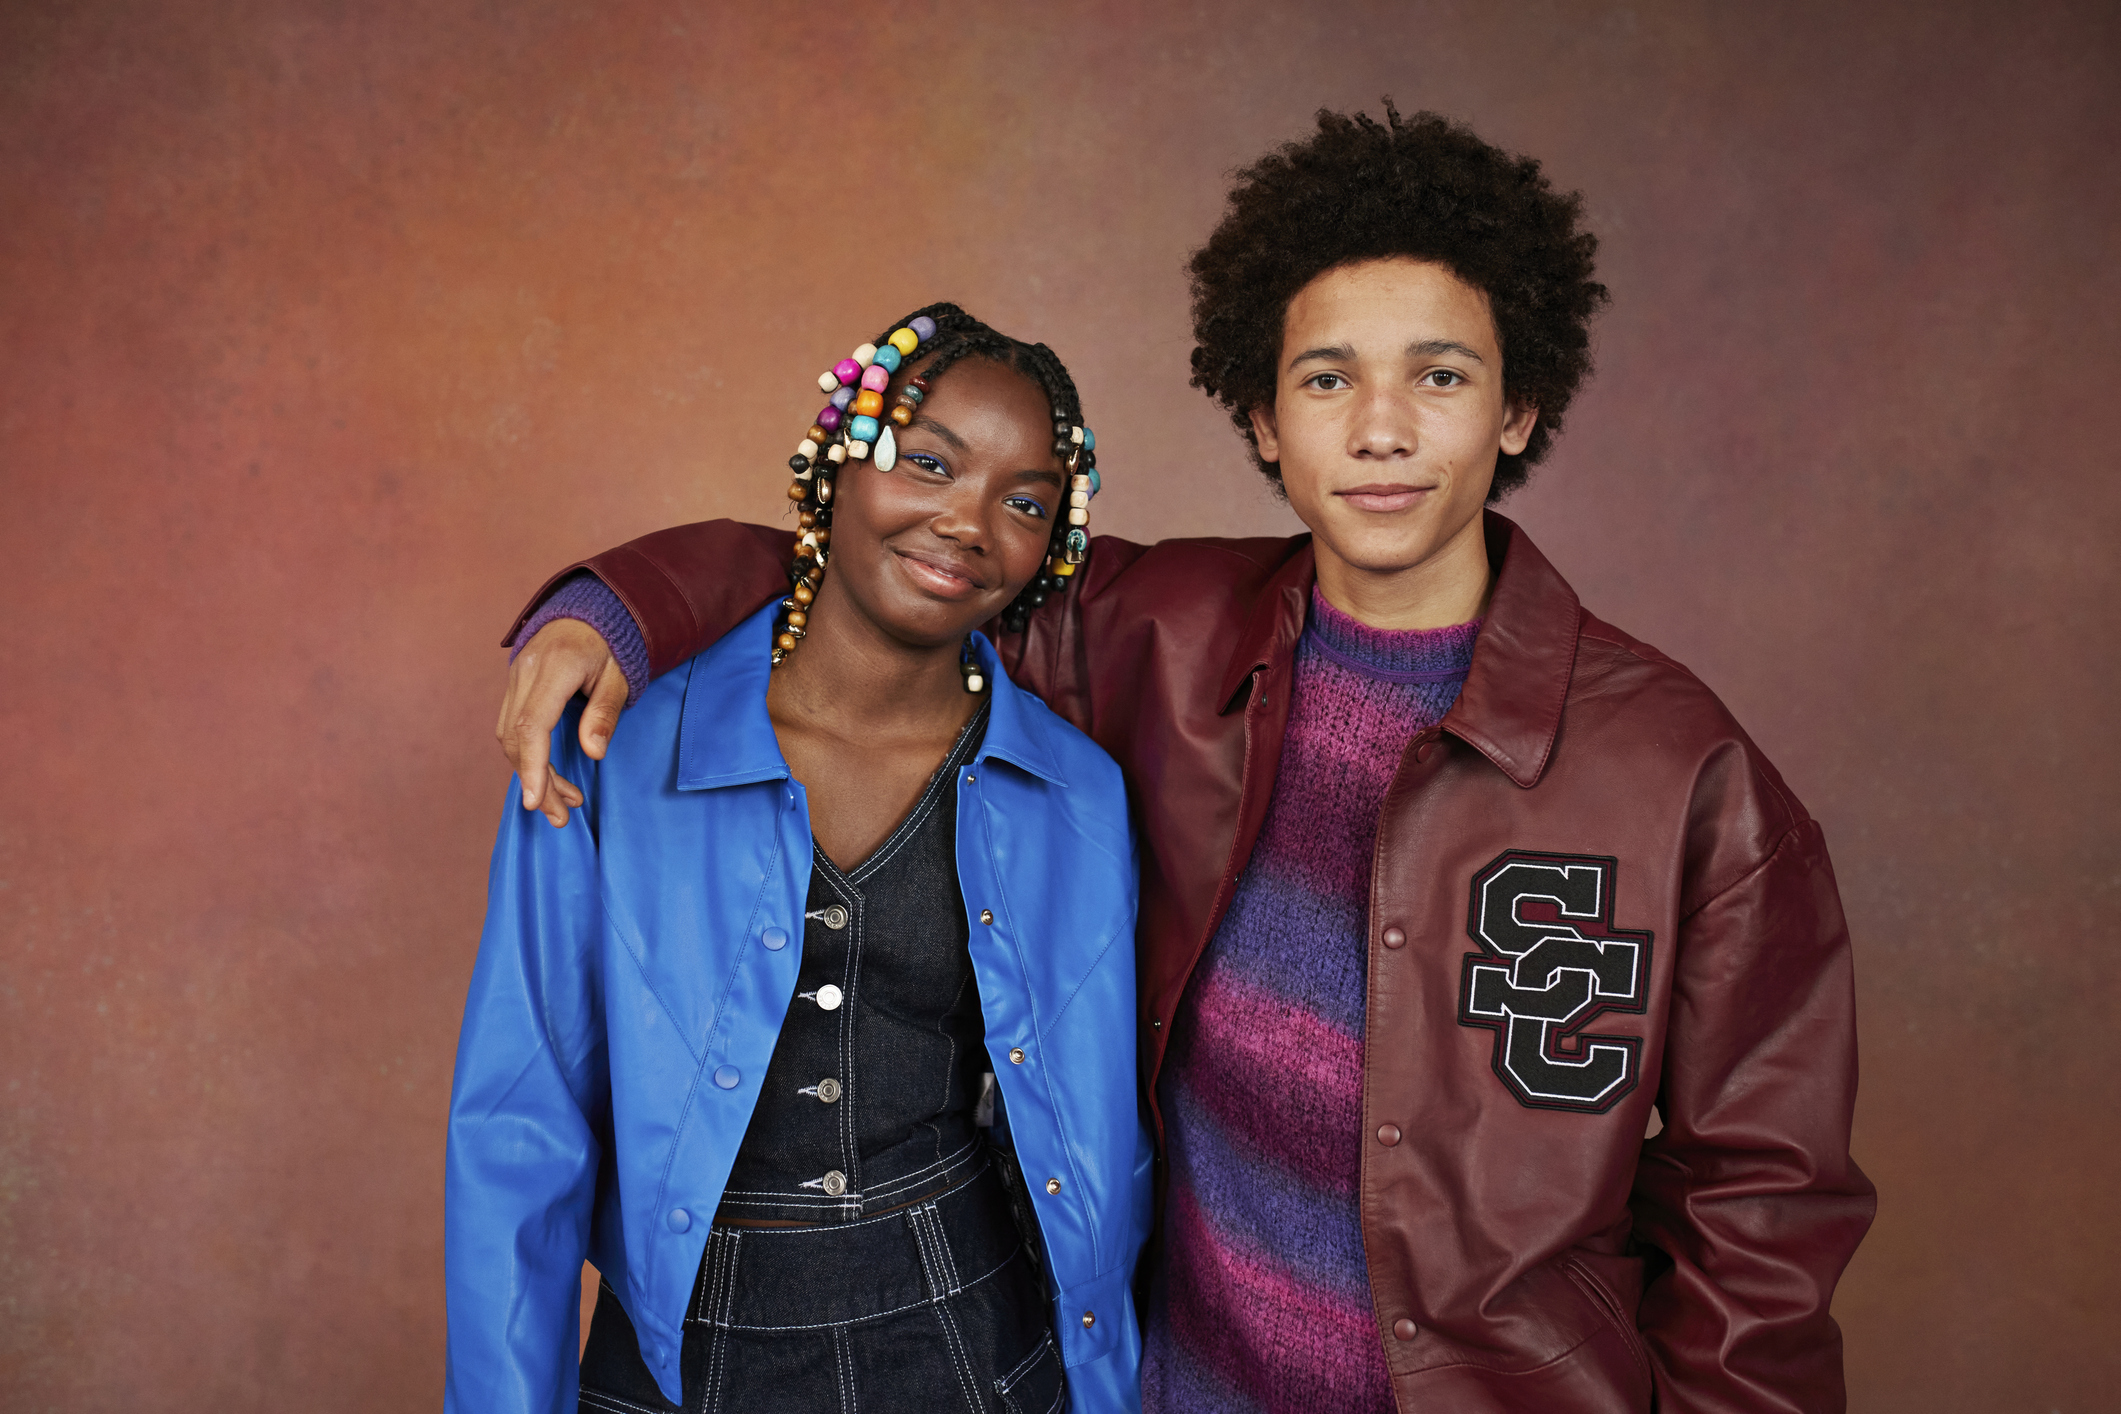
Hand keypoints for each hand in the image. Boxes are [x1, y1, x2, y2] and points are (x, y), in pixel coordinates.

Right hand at [496, 618, 628, 826]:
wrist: (591, 611)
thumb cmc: (612, 644)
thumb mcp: (620, 676)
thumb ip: (605, 713)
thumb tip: (594, 752)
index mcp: (555, 666)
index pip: (532, 725)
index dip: (532, 767)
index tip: (535, 802)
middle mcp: (526, 670)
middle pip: (517, 737)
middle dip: (536, 781)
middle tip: (560, 815)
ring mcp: (515, 676)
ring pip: (510, 735)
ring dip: (531, 772)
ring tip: (562, 801)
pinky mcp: (515, 684)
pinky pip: (512, 726)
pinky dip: (528, 754)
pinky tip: (549, 775)